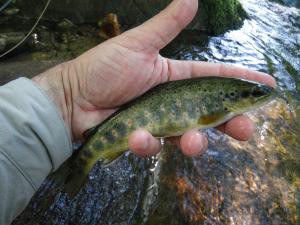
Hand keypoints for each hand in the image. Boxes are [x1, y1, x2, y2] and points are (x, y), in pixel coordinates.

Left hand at [33, 0, 275, 156]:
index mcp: (175, 77)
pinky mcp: (144, 139)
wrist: (73, 98)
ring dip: (194, 141)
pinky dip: (148, 144)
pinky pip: (154, 146)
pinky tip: (138, 137)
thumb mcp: (138, 45)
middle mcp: (172, 101)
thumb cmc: (102, 69)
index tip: (265, 86)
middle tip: (246, 130)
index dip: (239, 81)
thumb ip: (166, 26)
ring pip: (187, 135)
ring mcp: (159, 122)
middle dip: (230, 122)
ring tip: (191, 142)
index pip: (214, 77)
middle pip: (210, 113)